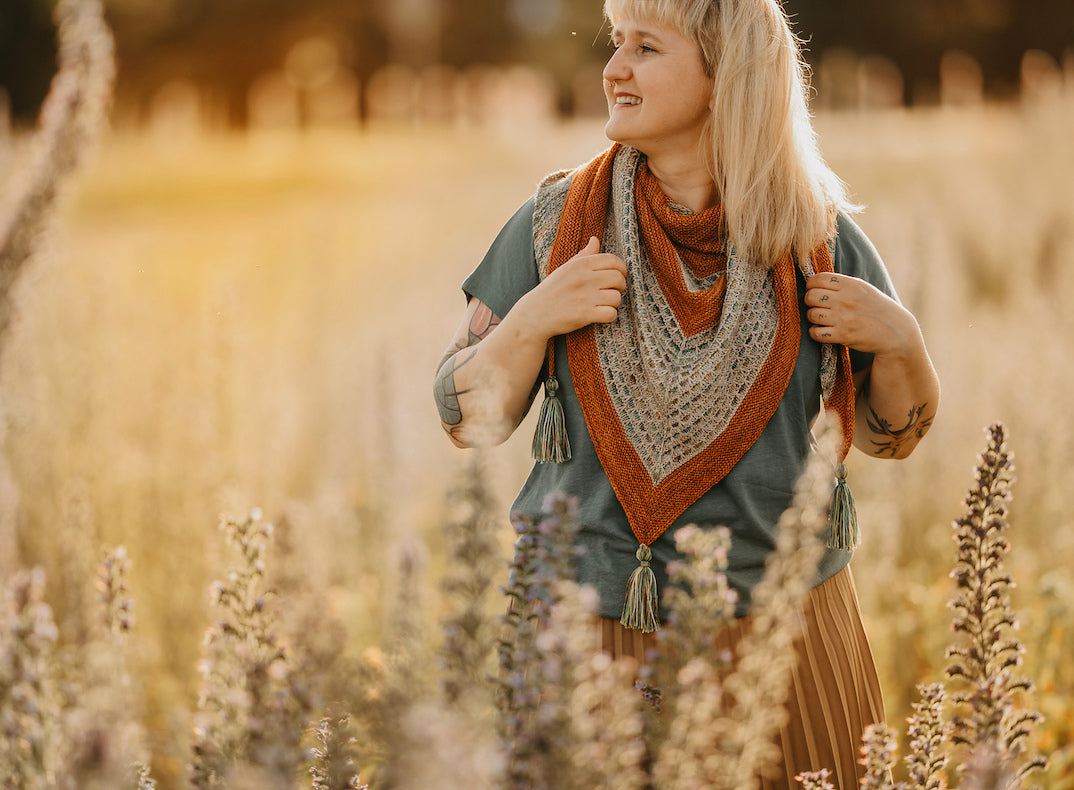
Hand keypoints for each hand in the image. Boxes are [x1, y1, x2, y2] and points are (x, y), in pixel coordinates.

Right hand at [517, 237, 627, 338]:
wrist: (534, 315)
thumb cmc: (551, 291)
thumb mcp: (565, 268)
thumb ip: (583, 255)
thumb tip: (595, 239)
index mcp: (580, 265)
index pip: (613, 260)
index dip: (621, 269)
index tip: (617, 276)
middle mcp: (584, 278)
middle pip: (618, 278)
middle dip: (620, 286)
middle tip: (612, 291)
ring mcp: (585, 297)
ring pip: (617, 297)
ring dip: (614, 303)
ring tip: (604, 304)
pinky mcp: (585, 315)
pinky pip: (611, 314)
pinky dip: (609, 316)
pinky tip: (601, 315)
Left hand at [804, 273, 922, 359]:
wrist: (896, 331)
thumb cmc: (876, 308)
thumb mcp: (863, 288)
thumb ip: (842, 284)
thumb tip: (816, 281)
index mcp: (851, 285)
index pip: (818, 279)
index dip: (811, 285)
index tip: (815, 290)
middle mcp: (846, 299)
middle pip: (811, 296)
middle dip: (810, 301)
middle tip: (817, 306)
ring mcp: (844, 318)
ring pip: (812, 314)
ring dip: (812, 318)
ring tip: (820, 319)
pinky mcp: (843, 335)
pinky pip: (816, 333)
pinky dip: (815, 333)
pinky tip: (822, 331)